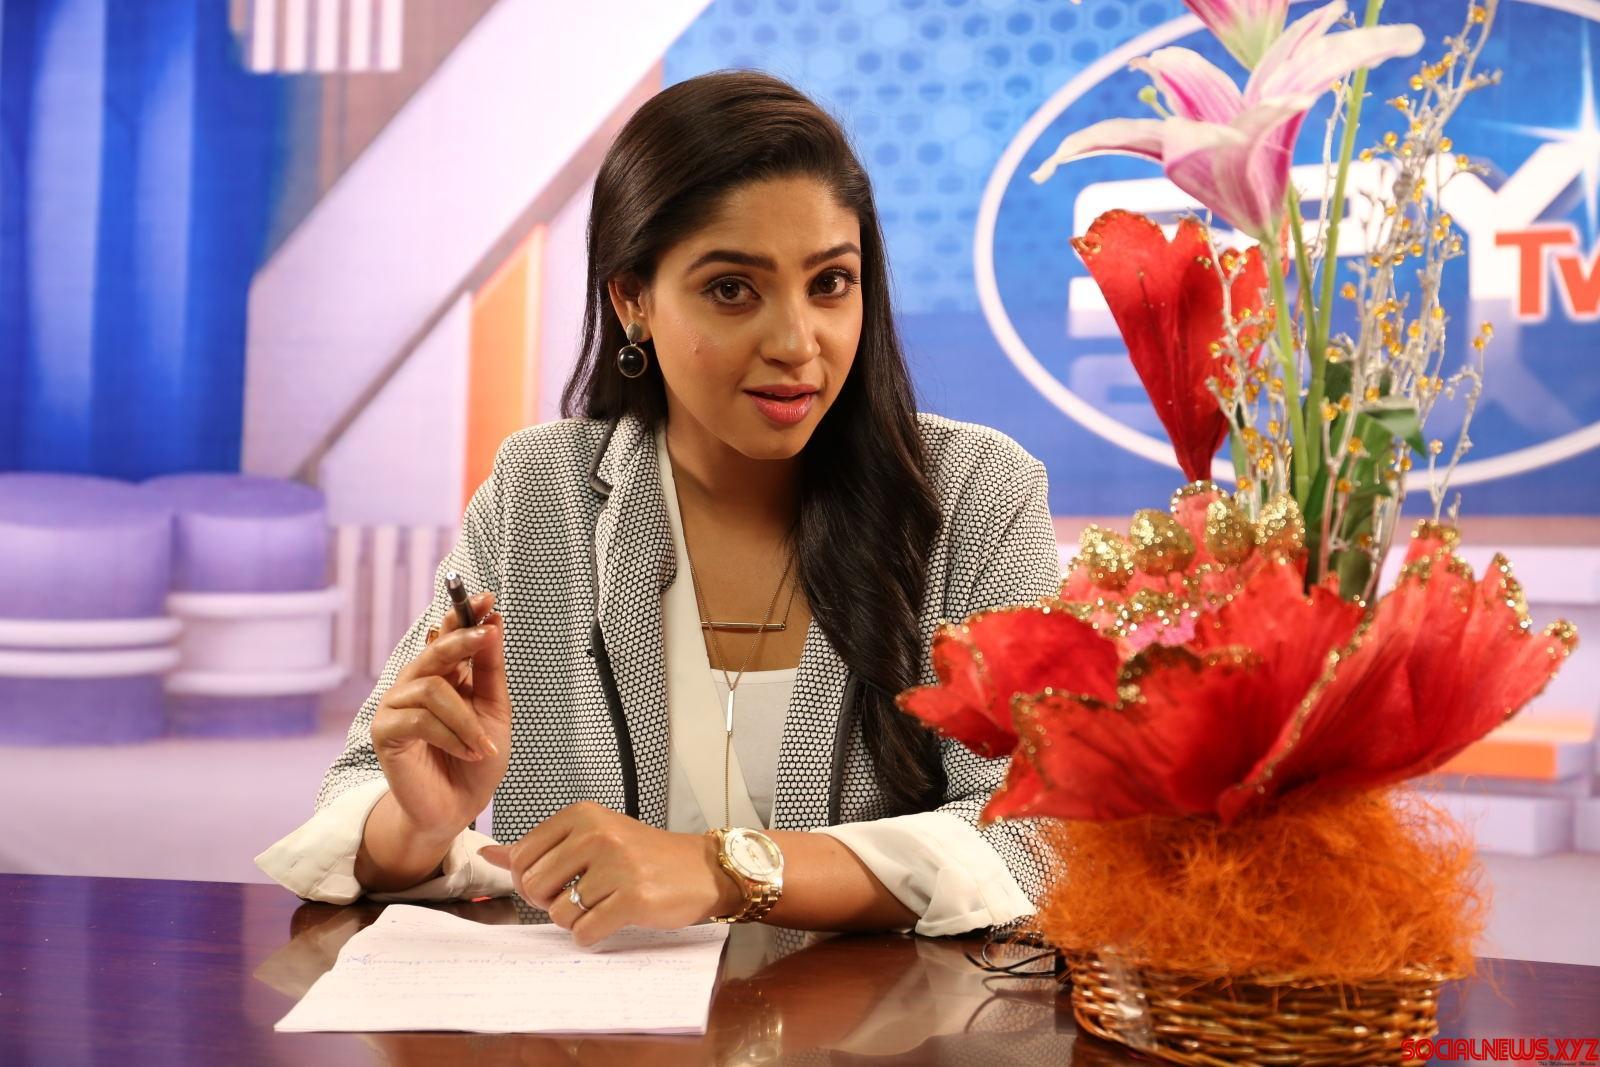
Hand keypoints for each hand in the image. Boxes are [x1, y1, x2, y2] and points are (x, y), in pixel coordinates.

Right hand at [369, 591, 510, 840]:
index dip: (464, 613)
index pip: (448, 634)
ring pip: (432, 689)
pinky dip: (451, 736)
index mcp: (443, 675)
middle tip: (487, 635)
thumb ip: (490, 670)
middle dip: (462, 640)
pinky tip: (467, 752)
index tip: (488, 598)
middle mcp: (415, 684)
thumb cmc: (475, 760)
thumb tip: (494, 622)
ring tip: (482, 745)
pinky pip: (419, 719)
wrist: (457, 809)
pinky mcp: (385, 733)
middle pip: (435, 650)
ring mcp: (396, 707)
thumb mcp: (494, 712)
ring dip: (465, 719)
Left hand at [479, 802, 742, 946]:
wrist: (700, 869)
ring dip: (577, 920)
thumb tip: (490, 853)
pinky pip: (586, 933)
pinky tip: (614, 918)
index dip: (535, 879)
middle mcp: (596, 835)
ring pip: (559, 914)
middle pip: (535, 887)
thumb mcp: (591, 837)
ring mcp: (616, 866)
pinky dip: (594, 934)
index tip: (562, 878)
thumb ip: (539, 847)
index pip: (522, 858)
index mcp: (581, 815)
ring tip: (605, 904)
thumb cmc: (642, 855)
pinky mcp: (633, 898)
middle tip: (585, 894)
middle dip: (553, 902)